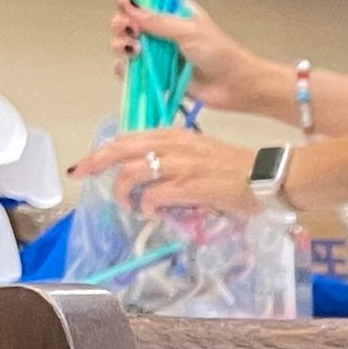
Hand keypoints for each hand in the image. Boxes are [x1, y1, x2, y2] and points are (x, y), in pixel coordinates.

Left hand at [71, 123, 262, 221]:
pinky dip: (146, 206)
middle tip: (82, 175)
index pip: (129, 137)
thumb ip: (175, 159)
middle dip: (96, 162)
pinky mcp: (187, 186)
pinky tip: (151, 213)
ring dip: (122, 191)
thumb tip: (153, 178)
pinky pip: (152, 196)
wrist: (265, 177)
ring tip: (127, 204)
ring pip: (130, 173)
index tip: (90, 161)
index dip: (104, 149)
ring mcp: (179, 165)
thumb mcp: (200, 154)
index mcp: (174, 135)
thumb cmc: (237, 169)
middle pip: (120, 149)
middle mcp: (172, 145)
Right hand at [109, 0, 271, 116]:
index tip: (123, 4)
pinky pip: (131, 70)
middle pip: (128, 22)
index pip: (142, 0)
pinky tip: (129, 67)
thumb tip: (129, 4)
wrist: (236, 86)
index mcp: (172, 12)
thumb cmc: (220, 54)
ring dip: (121, 46)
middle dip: (122, 24)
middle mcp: (162, 30)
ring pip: (126, 45)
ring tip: (134, 51)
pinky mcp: (156, 75)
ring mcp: (158, 53)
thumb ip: (157, 21)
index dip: (129, 0)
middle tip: (130, 32)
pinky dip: (124, 69)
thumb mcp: (188, 31)